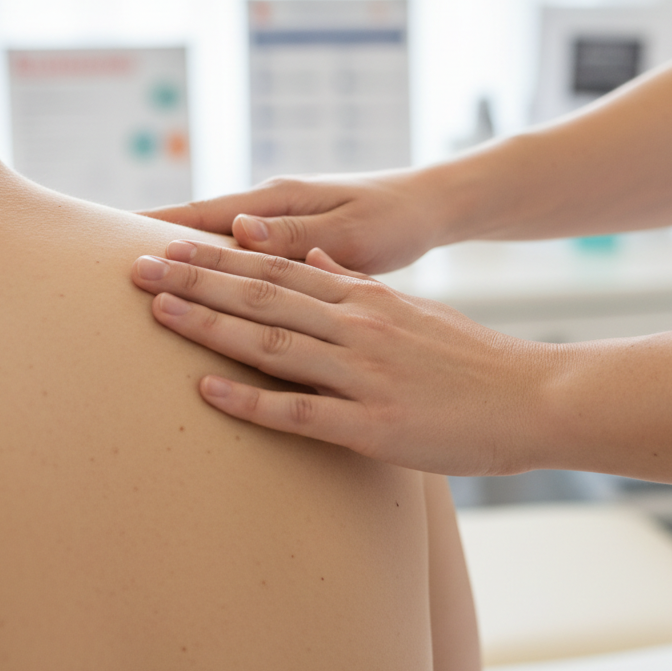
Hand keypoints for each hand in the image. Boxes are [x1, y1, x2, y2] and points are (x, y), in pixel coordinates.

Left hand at [130, 241, 553, 475]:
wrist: (534, 397)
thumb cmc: (475, 360)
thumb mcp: (417, 309)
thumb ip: (361, 284)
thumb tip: (317, 254)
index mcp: (369, 299)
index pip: (281, 269)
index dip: (221, 258)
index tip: (173, 246)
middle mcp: (360, 326)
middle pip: (264, 297)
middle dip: (196, 279)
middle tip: (136, 267)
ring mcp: (365, 374)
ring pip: (273, 344)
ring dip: (210, 326)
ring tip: (156, 311)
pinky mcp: (374, 424)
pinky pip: (300, 411)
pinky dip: (249, 400)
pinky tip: (206, 391)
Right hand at [141, 170, 444, 274]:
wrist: (430, 208)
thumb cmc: (394, 217)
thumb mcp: (350, 229)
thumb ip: (294, 235)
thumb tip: (237, 231)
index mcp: (279, 202)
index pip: (203, 214)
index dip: (160, 229)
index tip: (116, 241)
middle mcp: (274, 210)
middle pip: (203, 230)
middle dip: (164, 249)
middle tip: (118, 272)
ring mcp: (284, 226)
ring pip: (224, 247)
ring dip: (192, 263)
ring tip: (152, 283)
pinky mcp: (300, 244)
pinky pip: (251, 261)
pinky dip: (228, 273)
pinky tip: (213, 295)